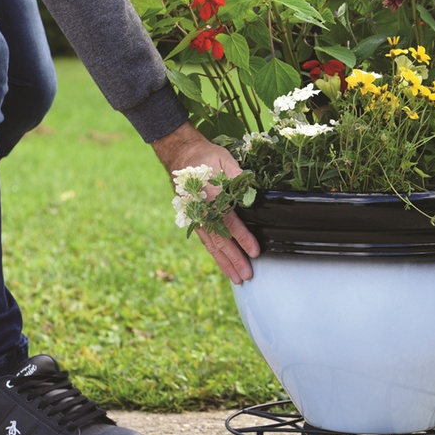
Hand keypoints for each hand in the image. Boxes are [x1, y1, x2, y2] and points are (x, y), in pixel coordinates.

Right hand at [152, 122, 260, 283]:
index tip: (254, 251)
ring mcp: (196, 218)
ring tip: (237, 278)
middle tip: (247, 275)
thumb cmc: (205, 157)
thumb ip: (237, 175)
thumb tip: (251, 188)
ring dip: (225, 262)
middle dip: (234, 259)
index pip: (229, 222)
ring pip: (211, 245)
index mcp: (209, 196)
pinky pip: (206, 242)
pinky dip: (216, 255)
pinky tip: (225, 265)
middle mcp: (201, 212)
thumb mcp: (224, 159)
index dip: (242, 237)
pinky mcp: (194, 221)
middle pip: (220, 240)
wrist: (180, 155)